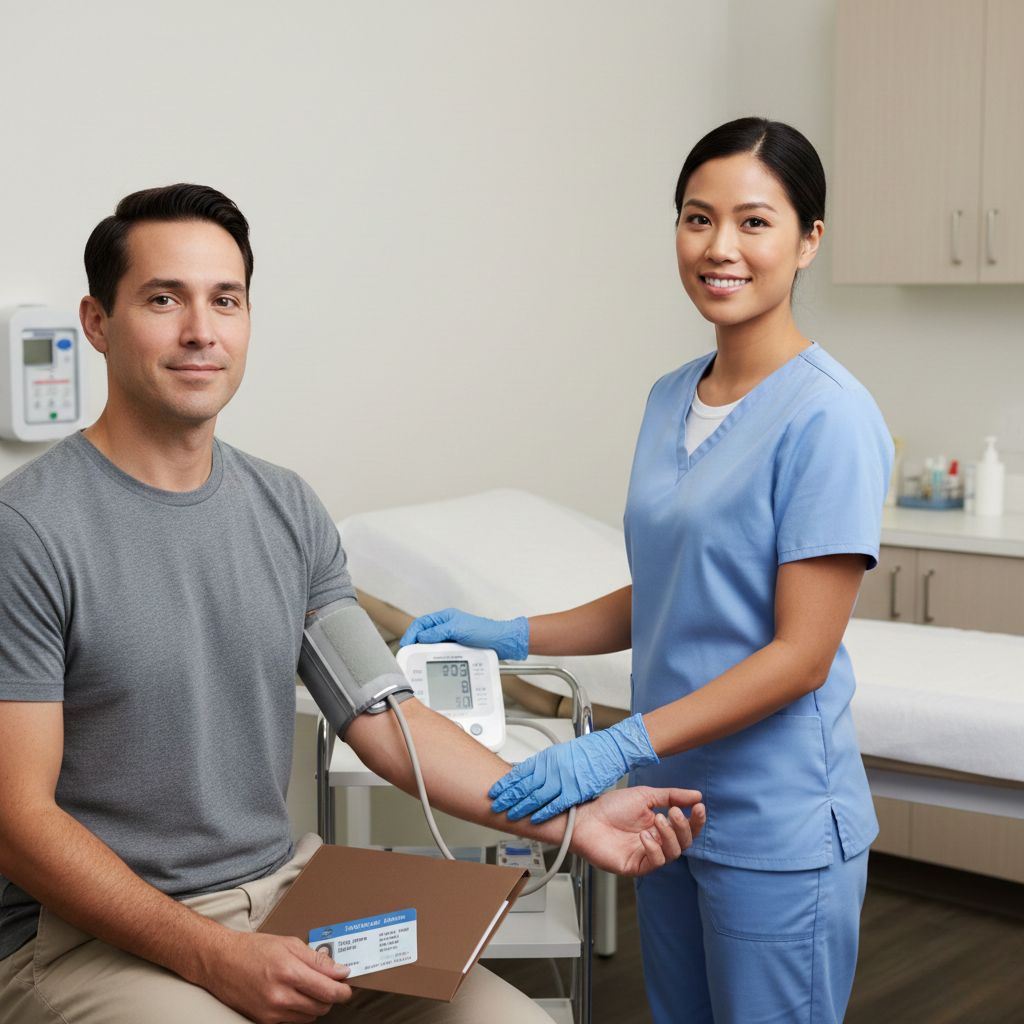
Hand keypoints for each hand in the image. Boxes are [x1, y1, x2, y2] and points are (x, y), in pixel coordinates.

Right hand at [197, 930, 351, 1023]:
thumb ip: (317, 959)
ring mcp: (272, 1012)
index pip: (328, 990)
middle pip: (322, 1006)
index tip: (347, 985)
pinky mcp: (264, 1021)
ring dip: (317, 1005)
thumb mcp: (289, 944)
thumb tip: (340, 970)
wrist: (222, 962)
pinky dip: (301, 1012)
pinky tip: (297, 997)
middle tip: (331, 984)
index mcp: (289, 972)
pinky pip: (294, 1022)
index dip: (343, 989)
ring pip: (310, 1016)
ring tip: (312, 989)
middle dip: (331, 996)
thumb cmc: (253, 949)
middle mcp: (281, 996)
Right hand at [399, 607, 528, 661]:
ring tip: (420, 661)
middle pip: (424, 636)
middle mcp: (446, 627)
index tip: (405, 645)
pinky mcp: (456, 650)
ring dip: (426, 653)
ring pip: (432, 647)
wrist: (502, 643)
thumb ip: (439, 632)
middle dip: (416, 645)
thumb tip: (421, 637)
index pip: (421, 624)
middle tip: (409, 656)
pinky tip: (435, 665)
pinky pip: (442, 654)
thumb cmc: (484, 631)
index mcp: (445, 618)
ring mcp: (451, 639)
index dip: (411, 634)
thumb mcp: (459, 629)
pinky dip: (436, 659)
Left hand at [490, 714, 658, 822]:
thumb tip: (529, 774)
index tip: (495, 790)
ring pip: (535, 796)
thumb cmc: (589, 752)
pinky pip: (555, 805)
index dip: (506, 783)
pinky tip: (534, 819)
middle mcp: (552, 768)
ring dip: (521, 807)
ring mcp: (562, 780)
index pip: (520, 771)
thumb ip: (545, 765)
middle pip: (524, 785)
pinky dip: (543, 813)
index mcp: (547, 758)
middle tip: (495, 805)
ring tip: (509, 815)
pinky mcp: (575, 791)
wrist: (610, 750)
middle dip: (508, 797)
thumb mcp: (561, 753)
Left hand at [569, 786, 705, 875]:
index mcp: (660, 826)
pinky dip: (655, 848)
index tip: (700, 807)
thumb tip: (697, 795)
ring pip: (673, 853)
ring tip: (656, 820)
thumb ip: (672, 796)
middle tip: (673, 812)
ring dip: (669, 836)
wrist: (586, 818)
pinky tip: (644, 836)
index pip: (685, 828)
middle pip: (684, 842)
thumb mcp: (645, 796)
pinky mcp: (636, 866)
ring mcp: (646, 855)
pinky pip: (656, 862)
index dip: (696, 820)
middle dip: (683, 827)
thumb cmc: (611, 807)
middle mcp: (656, 842)